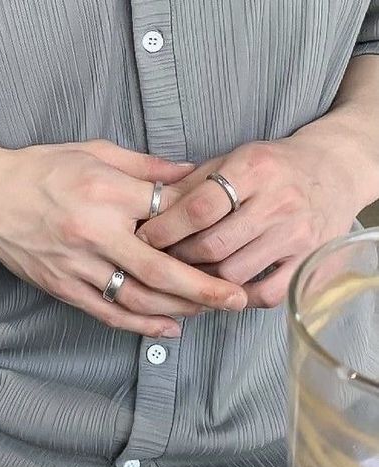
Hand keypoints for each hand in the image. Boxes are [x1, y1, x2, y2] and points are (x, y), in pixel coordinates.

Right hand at [0, 139, 246, 336]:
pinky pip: (108, 313)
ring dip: (179, 309)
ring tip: (211, 312)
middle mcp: (95, 234)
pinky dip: (142, 326)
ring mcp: (78, 266)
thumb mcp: (95, 152)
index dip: (201, 228)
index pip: (167, 215)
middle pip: (161, 269)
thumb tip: (191, 174)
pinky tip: (170, 329)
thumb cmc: (42, 169)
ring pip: (138, 299)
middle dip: (205, 288)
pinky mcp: (64, 287)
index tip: (228, 239)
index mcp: (106, 193)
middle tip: (239, 298)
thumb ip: (146, 166)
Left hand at [137, 130, 362, 307]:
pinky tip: (223, 289)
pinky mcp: (310, 261)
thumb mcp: (234, 158)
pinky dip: (238, 297)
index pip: (199, 208)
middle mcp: (278, 202)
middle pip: (213, 246)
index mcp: (253, 169)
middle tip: (161, 259)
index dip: (165, 229)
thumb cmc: (275, 165)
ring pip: (233, 274)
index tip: (143, 239)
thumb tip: (150, 208)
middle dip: (178, 258)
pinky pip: (267, 294)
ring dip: (202, 279)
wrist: (335, 170)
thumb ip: (193, 183)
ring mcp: (297, 235)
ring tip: (187, 273)